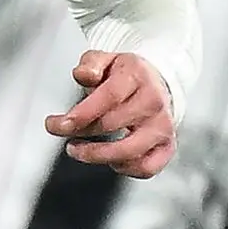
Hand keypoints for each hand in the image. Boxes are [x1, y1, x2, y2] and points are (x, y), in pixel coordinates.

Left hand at [44, 50, 176, 177]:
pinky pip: (147, 168)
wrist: (155, 84)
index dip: (82, 113)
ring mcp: (163, 127)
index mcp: (137, 77)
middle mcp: (154, 103)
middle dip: (80, 131)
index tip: (59, 123)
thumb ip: (90, 64)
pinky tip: (109, 160)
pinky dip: (124, 169)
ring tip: (77, 150)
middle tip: (59, 130)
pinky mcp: (167, 147)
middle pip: (113, 124)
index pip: (110, 97)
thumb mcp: (105, 59)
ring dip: (97, 155)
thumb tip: (83, 74)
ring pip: (130, 151)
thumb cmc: (124, 75)